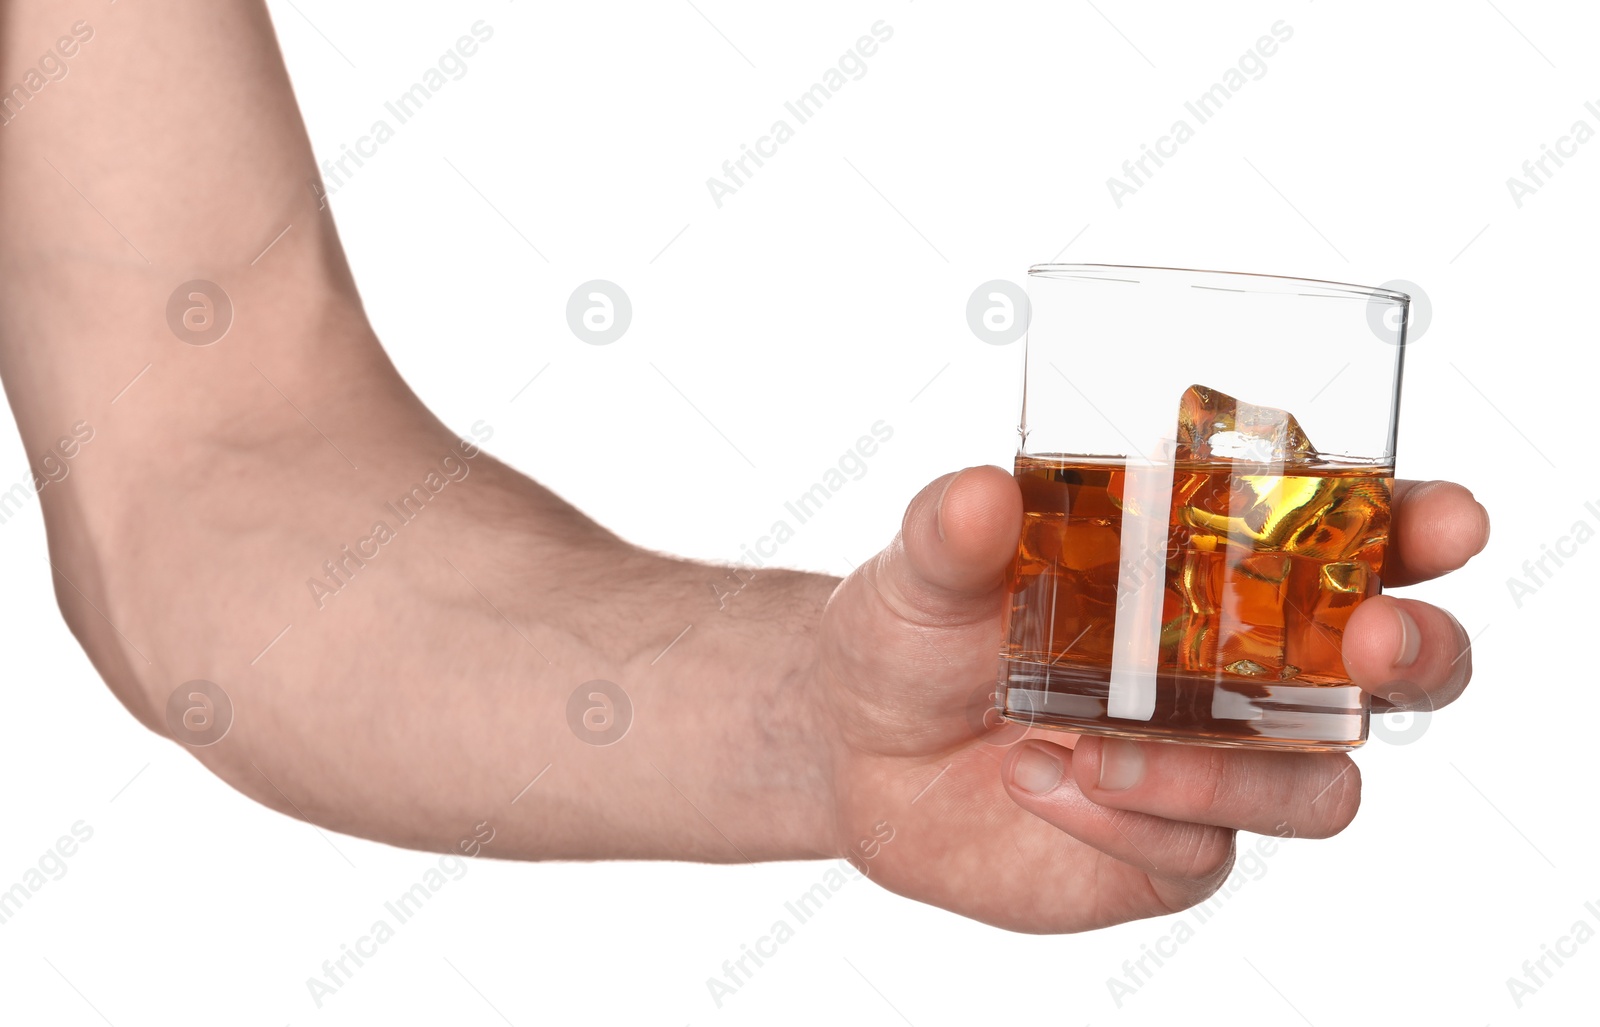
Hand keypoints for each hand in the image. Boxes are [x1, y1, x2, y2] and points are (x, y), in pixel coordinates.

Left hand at [812, 467, 1487, 932]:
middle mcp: (1246, 665)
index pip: (1353, 537)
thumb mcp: (924, 567)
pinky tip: (1039, 781)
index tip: (1445, 520)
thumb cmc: (919, 629)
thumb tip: (982, 494)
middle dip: (1413, 652)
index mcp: (1215, 565)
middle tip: (1369, 640)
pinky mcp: (1176, 847)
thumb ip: (955, 531)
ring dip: (1227, 773)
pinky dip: (1127, 818)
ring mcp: (1223, 763)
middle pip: (1398, 669)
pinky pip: (1203, 849)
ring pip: (1316, 787)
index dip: (1417, 528)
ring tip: (1097, 747)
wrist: (860, 744)